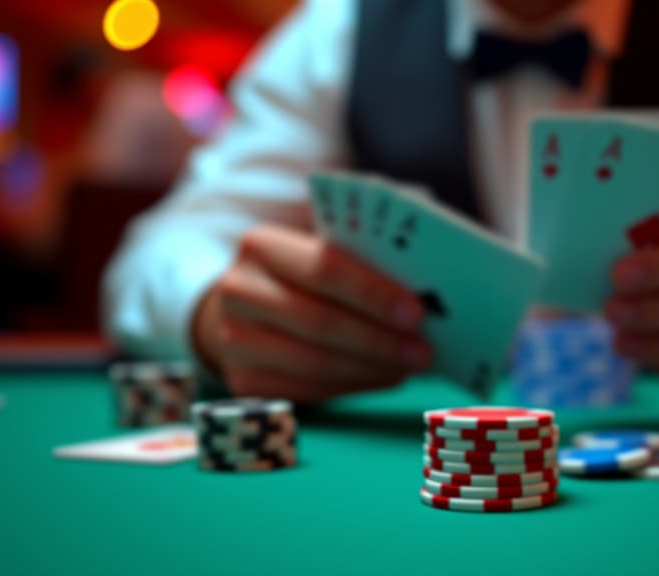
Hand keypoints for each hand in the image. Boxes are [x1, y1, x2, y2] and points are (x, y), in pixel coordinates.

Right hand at [193, 224, 431, 403]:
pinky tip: (385, 376)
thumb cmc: (298, 270)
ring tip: (410, 366)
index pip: (323, 268)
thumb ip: (357, 253)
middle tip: (423, 351)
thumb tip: (424, 285)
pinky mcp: (243, 381)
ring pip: (316, 363)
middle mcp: (239, 291)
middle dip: (380, 340)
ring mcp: (234, 341)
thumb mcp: (316, 244)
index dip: (372, 293)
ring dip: (373, 368)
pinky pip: (309, 390)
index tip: (416, 312)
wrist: (241, 304)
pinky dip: (355, 386)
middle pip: (321, 321)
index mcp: (260, 245)